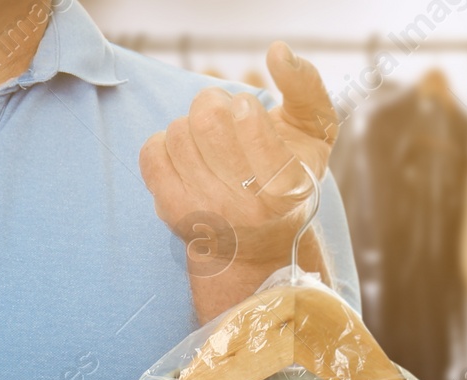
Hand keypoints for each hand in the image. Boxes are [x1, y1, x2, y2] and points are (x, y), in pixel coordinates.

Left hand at [140, 41, 338, 279]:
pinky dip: (166, 144)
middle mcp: (249, 208)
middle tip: (225, 119)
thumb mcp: (314, 134)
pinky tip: (188, 157)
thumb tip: (277, 51)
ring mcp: (208, 214)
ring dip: (191, 127)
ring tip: (210, 144)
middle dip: (214, 105)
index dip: (244, 106)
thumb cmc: (288, 174)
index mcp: (289, 186)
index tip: (247, 110)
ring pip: (178, 133)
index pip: (250, 124)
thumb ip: (307, 88)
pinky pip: (152, 152)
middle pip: (207, 120)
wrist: (259, 240)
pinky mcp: (174, 213)